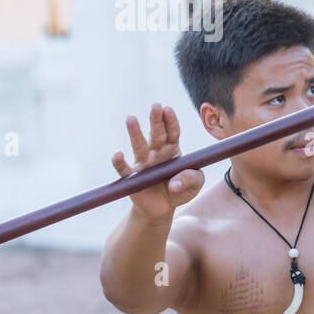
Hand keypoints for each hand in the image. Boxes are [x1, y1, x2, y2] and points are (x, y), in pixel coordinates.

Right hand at [111, 103, 203, 221]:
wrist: (163, 207)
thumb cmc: (182, 188)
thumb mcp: (195, 184)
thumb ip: (192, 179)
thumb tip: (175, 183)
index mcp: (173, 150)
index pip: (173, 132)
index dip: (171, 121)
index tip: (168, 109)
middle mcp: (157, 153)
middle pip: (157, 134)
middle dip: (156, 120)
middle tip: (155, 105)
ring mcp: (143, 163)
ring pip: (139, 146)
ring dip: (135, 132)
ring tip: (131, 118)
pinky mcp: (132, 177)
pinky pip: (124, 169)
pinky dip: (119, 162)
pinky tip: (118, 154)